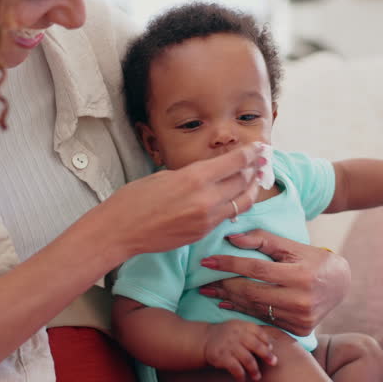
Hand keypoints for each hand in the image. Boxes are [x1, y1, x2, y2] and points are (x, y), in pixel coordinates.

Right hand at [90, 142, 267, 259]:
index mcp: (194, 178)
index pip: (234, 162)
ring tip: (255, 179)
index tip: (260, 147)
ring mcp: (206, 219)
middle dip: (255, 169)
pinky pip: (226, 217)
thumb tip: (209, 173)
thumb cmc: (134, 199)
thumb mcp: (164, 176)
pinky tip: (234, 198)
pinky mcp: (203, 234)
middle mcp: (206, 199)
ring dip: (251, 189)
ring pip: (242, 202)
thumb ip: (192, 174)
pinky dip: (234, 205)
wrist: (120, 230)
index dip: (251, 153)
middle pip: (243, 181)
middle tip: (262, 161)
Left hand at [198, 230, 349, 336]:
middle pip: (252, 292)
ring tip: (210, 292)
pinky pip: (264, 319)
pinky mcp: (299, 329)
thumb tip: (231, 238)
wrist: (340, 285)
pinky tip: (228, 304)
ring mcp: (301, 318)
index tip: (207, 261)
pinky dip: (244, 311)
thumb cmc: (312, 260)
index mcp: (301, 275)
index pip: (257, 269)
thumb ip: (263, 239)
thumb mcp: (292, 245)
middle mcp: (302, 299)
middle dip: (224, 285)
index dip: (229, 264)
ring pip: (255, 308)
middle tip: (204, 280)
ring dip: (229, 299)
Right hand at [202, 320, 276, 381]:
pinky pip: (235, 368)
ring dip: (254, 370)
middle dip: (266, 355)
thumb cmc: (227, 335)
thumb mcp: (238, 327)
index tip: (271, 349)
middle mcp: (236, 334)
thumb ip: (252, 334)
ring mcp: (229, 345)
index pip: (258, 332)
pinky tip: (242, 379)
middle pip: (255, 345)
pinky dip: (240, 375)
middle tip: (274, 362)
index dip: (266, 341)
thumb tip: (271, 347)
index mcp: (242, 326)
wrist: (205, 338)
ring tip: (257, 377)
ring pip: (247, 359)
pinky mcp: (221, 356)